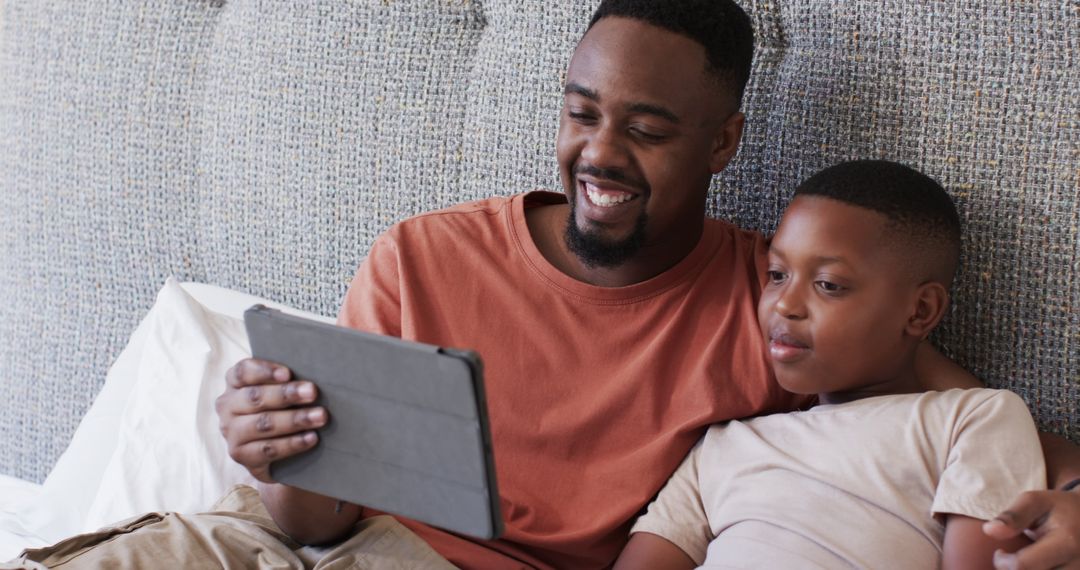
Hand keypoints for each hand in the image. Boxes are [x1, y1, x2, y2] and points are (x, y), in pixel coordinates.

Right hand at [216, 358, 327, 481]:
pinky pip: (268, 449)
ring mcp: (232, 433)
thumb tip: (319, 371)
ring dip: (294, 419)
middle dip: (286, 394)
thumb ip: (287, 381)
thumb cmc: (280, 407)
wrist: (270, 450)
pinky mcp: (241, 455)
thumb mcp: (277, 390)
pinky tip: (312, 437)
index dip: (264, 371)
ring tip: (320, 416)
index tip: (288, 373)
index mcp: (234, 383)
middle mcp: (228, 406)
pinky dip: (292, 443)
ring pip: (263, 423)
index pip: (243, 371)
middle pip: (255, 397)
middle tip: (313, 392)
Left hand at [983, 489, 1079, 568]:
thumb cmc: (1060, 508)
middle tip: (1015, 559)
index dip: (1003, 562)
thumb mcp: (1036, 501)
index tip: (1000, 553)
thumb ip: (1013, 516)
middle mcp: (1078, 563)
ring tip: (1029, 561)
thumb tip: (989, 530)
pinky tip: (1038, 565)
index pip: (1023, 565)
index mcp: (1067, 542)